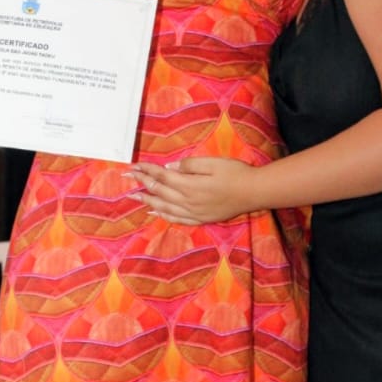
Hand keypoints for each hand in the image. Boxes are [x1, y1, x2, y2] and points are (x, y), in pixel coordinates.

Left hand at [128, 157, 259, 224]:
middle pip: (159, 191)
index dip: (146, 171)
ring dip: (148, 200)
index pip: (161, 176)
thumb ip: (189, 165)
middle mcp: (188, 201)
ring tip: (135, 196)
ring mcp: (194, 212)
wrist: (254, 193)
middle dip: (142, 183)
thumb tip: (170, 166)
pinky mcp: (201, 218)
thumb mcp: (213, 162)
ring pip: (164, 207)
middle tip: (128, 178)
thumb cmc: (236, 173)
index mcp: (189, 184)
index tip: (133, 166)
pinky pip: (177, 219)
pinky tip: (155, 211)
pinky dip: (163, 215)